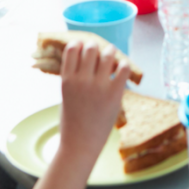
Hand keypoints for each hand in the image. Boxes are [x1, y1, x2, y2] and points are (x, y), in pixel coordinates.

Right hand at [58, 40, 130, 160]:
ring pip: (107, 54)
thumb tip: (81, 61)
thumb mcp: (65, 96)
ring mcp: (98, 86)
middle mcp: (81, 80)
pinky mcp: (114, 94)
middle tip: (100, 52)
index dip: (79, 44)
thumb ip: (72, 78)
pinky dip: (124, 65)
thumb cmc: (72, 122)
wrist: (80, 144)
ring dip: (110, 52)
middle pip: (90, 48)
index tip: (83, 46)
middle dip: (96, 47)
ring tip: (112, 57)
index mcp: (67, 80)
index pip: (72, 49)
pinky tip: (121, 69)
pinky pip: (123, 69)